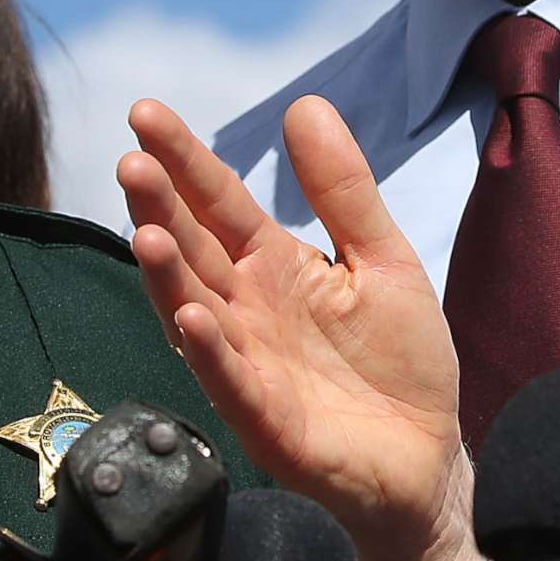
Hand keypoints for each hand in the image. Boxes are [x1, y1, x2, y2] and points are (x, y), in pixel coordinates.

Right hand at [118, 95, 477, 560]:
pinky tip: (190, 318)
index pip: (219, 203)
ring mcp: (251, 367)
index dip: (184, 160)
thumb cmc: (400, 361)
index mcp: (275, 268)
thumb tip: (303, 104)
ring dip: (168, 277)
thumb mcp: (383, 259)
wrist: (428, 457)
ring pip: (195, 314)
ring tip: (148, 231)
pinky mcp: (269, 424)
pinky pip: (231, 384)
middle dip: (161, 207)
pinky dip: (211, 353)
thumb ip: (343, 191)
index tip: (144, 112)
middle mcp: (248, 312)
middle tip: (131, 160)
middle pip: (194, 251)